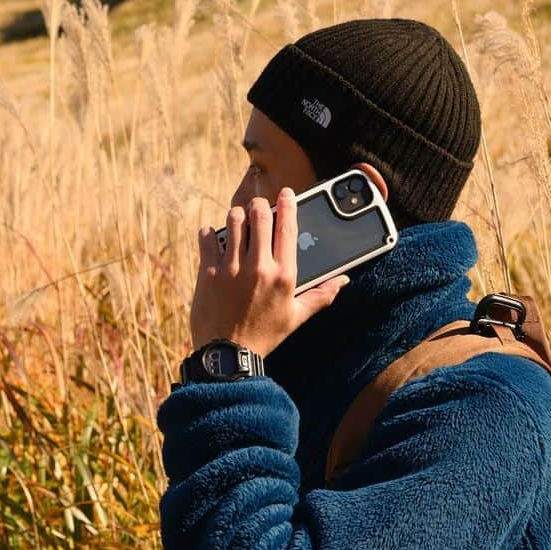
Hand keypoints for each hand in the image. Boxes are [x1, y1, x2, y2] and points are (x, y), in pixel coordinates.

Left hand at [189, 187, 350, 357]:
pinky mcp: (208, 272)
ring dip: (237, 216)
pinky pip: (208, 238)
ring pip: (234, 221)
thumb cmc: (264, 336)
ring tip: (239, 221)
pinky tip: (213, 237)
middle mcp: (258, 267)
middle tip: (259, 207)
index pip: (288, 227)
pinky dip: (209, 233)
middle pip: (259, 216)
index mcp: (283, 275)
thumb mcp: (296, 317)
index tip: (286, 194)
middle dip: (260, 206)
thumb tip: (342, 281)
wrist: (228, 355)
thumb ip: (320, 295)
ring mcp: (231, 268)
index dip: (288, 204)